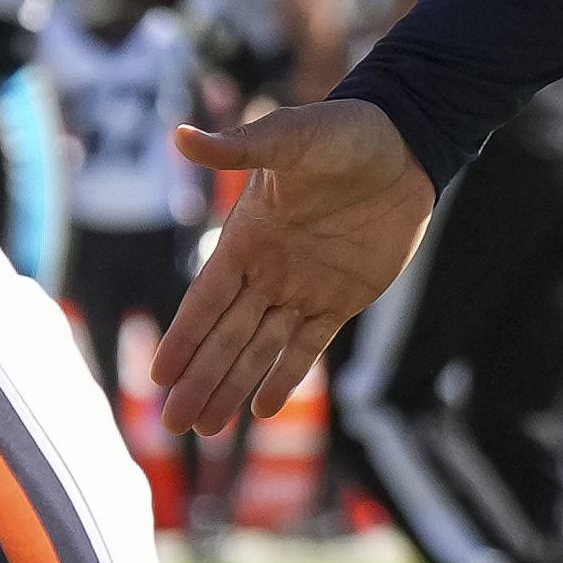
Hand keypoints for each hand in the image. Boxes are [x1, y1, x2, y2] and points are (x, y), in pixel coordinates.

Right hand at [156, 96, 437, 428]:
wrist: (403, 145)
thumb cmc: (341, 133)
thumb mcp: (289, 138)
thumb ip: (239, 148)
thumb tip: (181, 137)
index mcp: (246, 238)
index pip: (206, 299)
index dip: (185, 338)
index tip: (160, 376)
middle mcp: (267, 271)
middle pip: (226, 337)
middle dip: (201, 380)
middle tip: (175, 424)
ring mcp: (303, 289)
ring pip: (260, 350)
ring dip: (233, 388)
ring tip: (207, 430)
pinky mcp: (342, 300)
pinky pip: (308, 346)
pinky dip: (285, 377)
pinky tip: (262, 411)